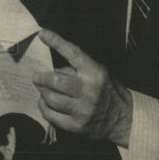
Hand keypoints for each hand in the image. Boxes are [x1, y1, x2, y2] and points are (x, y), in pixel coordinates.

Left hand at [31, 29, 132, 146]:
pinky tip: (46, 103)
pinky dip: (44, 107)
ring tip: (43, 90)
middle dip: (41, 78)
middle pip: (56, 81)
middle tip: (37, 76)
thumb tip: (52, 68)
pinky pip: (50, 115)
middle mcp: (89, 91)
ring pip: (50, 98)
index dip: (56, 42)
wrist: (121, 119)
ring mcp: (82, 110)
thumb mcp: (98, 73)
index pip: (73, 54)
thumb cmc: (106, 91)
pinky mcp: (76, 125)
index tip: (43, 34)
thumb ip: (77, 68)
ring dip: (42, 92)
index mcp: (95, 73)